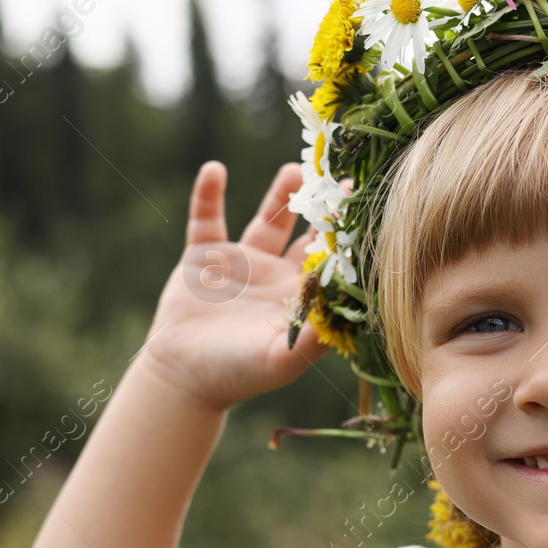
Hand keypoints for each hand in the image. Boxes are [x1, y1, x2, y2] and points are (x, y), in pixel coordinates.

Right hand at [140, 160, 332, 410]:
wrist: (184, 378)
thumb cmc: (236, 375)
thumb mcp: (279, 360)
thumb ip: (312, 340)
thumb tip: (349, 318)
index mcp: (298, 299)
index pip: (329, 262)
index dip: (345, 240)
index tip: (363, 214)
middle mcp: (275, 276)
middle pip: (306, 233)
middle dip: (323, 210)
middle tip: (341, 181)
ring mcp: (240, 263)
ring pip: (267, 219)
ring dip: (280, 193)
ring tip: (295, 169)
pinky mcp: (203, 256)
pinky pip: (206, 219)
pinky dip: (208, 195)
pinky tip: (214, 169)